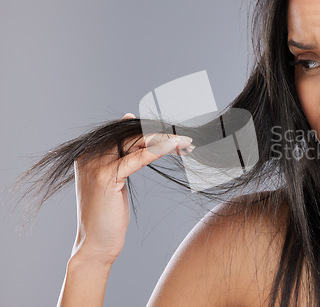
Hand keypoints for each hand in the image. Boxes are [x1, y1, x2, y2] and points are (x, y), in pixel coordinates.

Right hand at [71, 113, 193, 264]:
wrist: (95, 245)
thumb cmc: (108, 215)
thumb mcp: (115, 177)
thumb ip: (121, 152)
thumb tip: (128, 117)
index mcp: (89, 152)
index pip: (125, 131)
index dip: (153, 130)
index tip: (176, 135)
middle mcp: (88, 154)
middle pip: (131, 134)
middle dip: (162, 135)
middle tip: (186, 139)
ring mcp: (95, 164)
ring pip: (136, 142)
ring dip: (165, 140)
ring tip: (186, 143)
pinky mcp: (105, 176)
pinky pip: (137, 158)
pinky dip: (158, 150)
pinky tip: (174, 147)